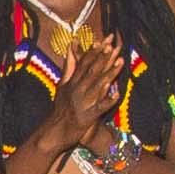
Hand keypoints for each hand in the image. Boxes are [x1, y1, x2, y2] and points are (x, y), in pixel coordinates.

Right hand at [57, 27, 133, 141]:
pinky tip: (117, 94)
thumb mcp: (62, 86)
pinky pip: (99, 108)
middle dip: (103, 58)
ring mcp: (82, 103)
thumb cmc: (60, 109)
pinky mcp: (87, 117)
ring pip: (97, 86)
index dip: (93, 51)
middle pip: (91, 71)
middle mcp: (77, 90)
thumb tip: (71, 47)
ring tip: (120, 62)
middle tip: (112, 45)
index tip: (103, 40)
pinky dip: (108, 101)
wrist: (54, 132)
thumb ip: (69, 67)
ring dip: (109, 73)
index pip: (83, 64)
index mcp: (72, 83)